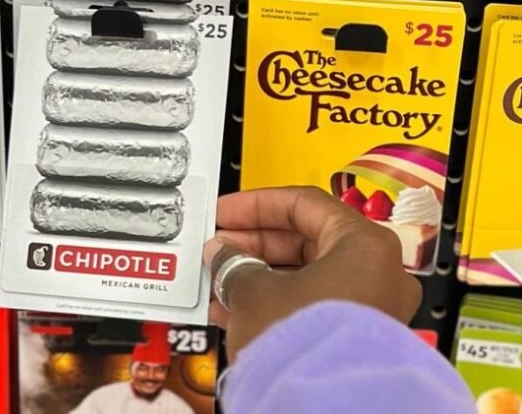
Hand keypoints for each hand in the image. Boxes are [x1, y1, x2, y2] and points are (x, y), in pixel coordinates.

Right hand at [204, 186, 421, 362]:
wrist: (323, 405)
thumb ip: (234, 263)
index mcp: (365, 245)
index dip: (255, 205)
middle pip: (307, 240)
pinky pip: (312, 304)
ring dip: (259, 274)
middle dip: (254, 244)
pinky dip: (275, 300)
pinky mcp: (357, 337)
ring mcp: (372, 307)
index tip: (226, 211)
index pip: (304, 204)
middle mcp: (379, 273)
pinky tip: (236, 309)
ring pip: (307, 275)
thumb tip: (222, 254)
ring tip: (220, 281)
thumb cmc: (305, 344)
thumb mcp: (254, 291)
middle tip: (220, 247)